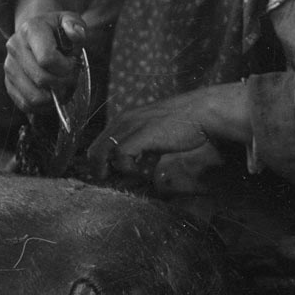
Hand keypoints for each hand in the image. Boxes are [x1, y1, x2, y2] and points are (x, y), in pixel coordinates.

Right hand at [4, 0, 87, 112]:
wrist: (36, 33)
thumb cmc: (57, 30)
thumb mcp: (69, 19)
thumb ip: (76, 25)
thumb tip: (76, 35)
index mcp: (30, 29)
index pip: (48, 58)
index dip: (66, 67)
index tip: (73, 62)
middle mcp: (15, 46)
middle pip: (42, 79)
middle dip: (63, 83)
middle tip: (72, 77)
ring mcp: (9, 66)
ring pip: (34, 96)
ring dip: (54, 97)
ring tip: (63, 86)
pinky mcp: (8, 83)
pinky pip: (26, 104)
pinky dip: (44, 105)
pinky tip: (53, 93)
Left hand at [88, 84, 248, 194]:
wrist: (200, 111)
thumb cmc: (183, 124)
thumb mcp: (154, 132)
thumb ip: (141, 144)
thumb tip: (134, 165)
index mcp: (125, 119)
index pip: (98, 145)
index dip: (100, 164)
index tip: (109, 178)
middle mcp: (123, 120)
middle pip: (94, 151)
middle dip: (101, 171)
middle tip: (115, 183)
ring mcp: (130, 126)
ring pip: (100, 153)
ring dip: (112, 171)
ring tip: (128, 178)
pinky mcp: (141, 134)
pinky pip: (121, 155)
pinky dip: (127, 168)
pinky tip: (141, 171)